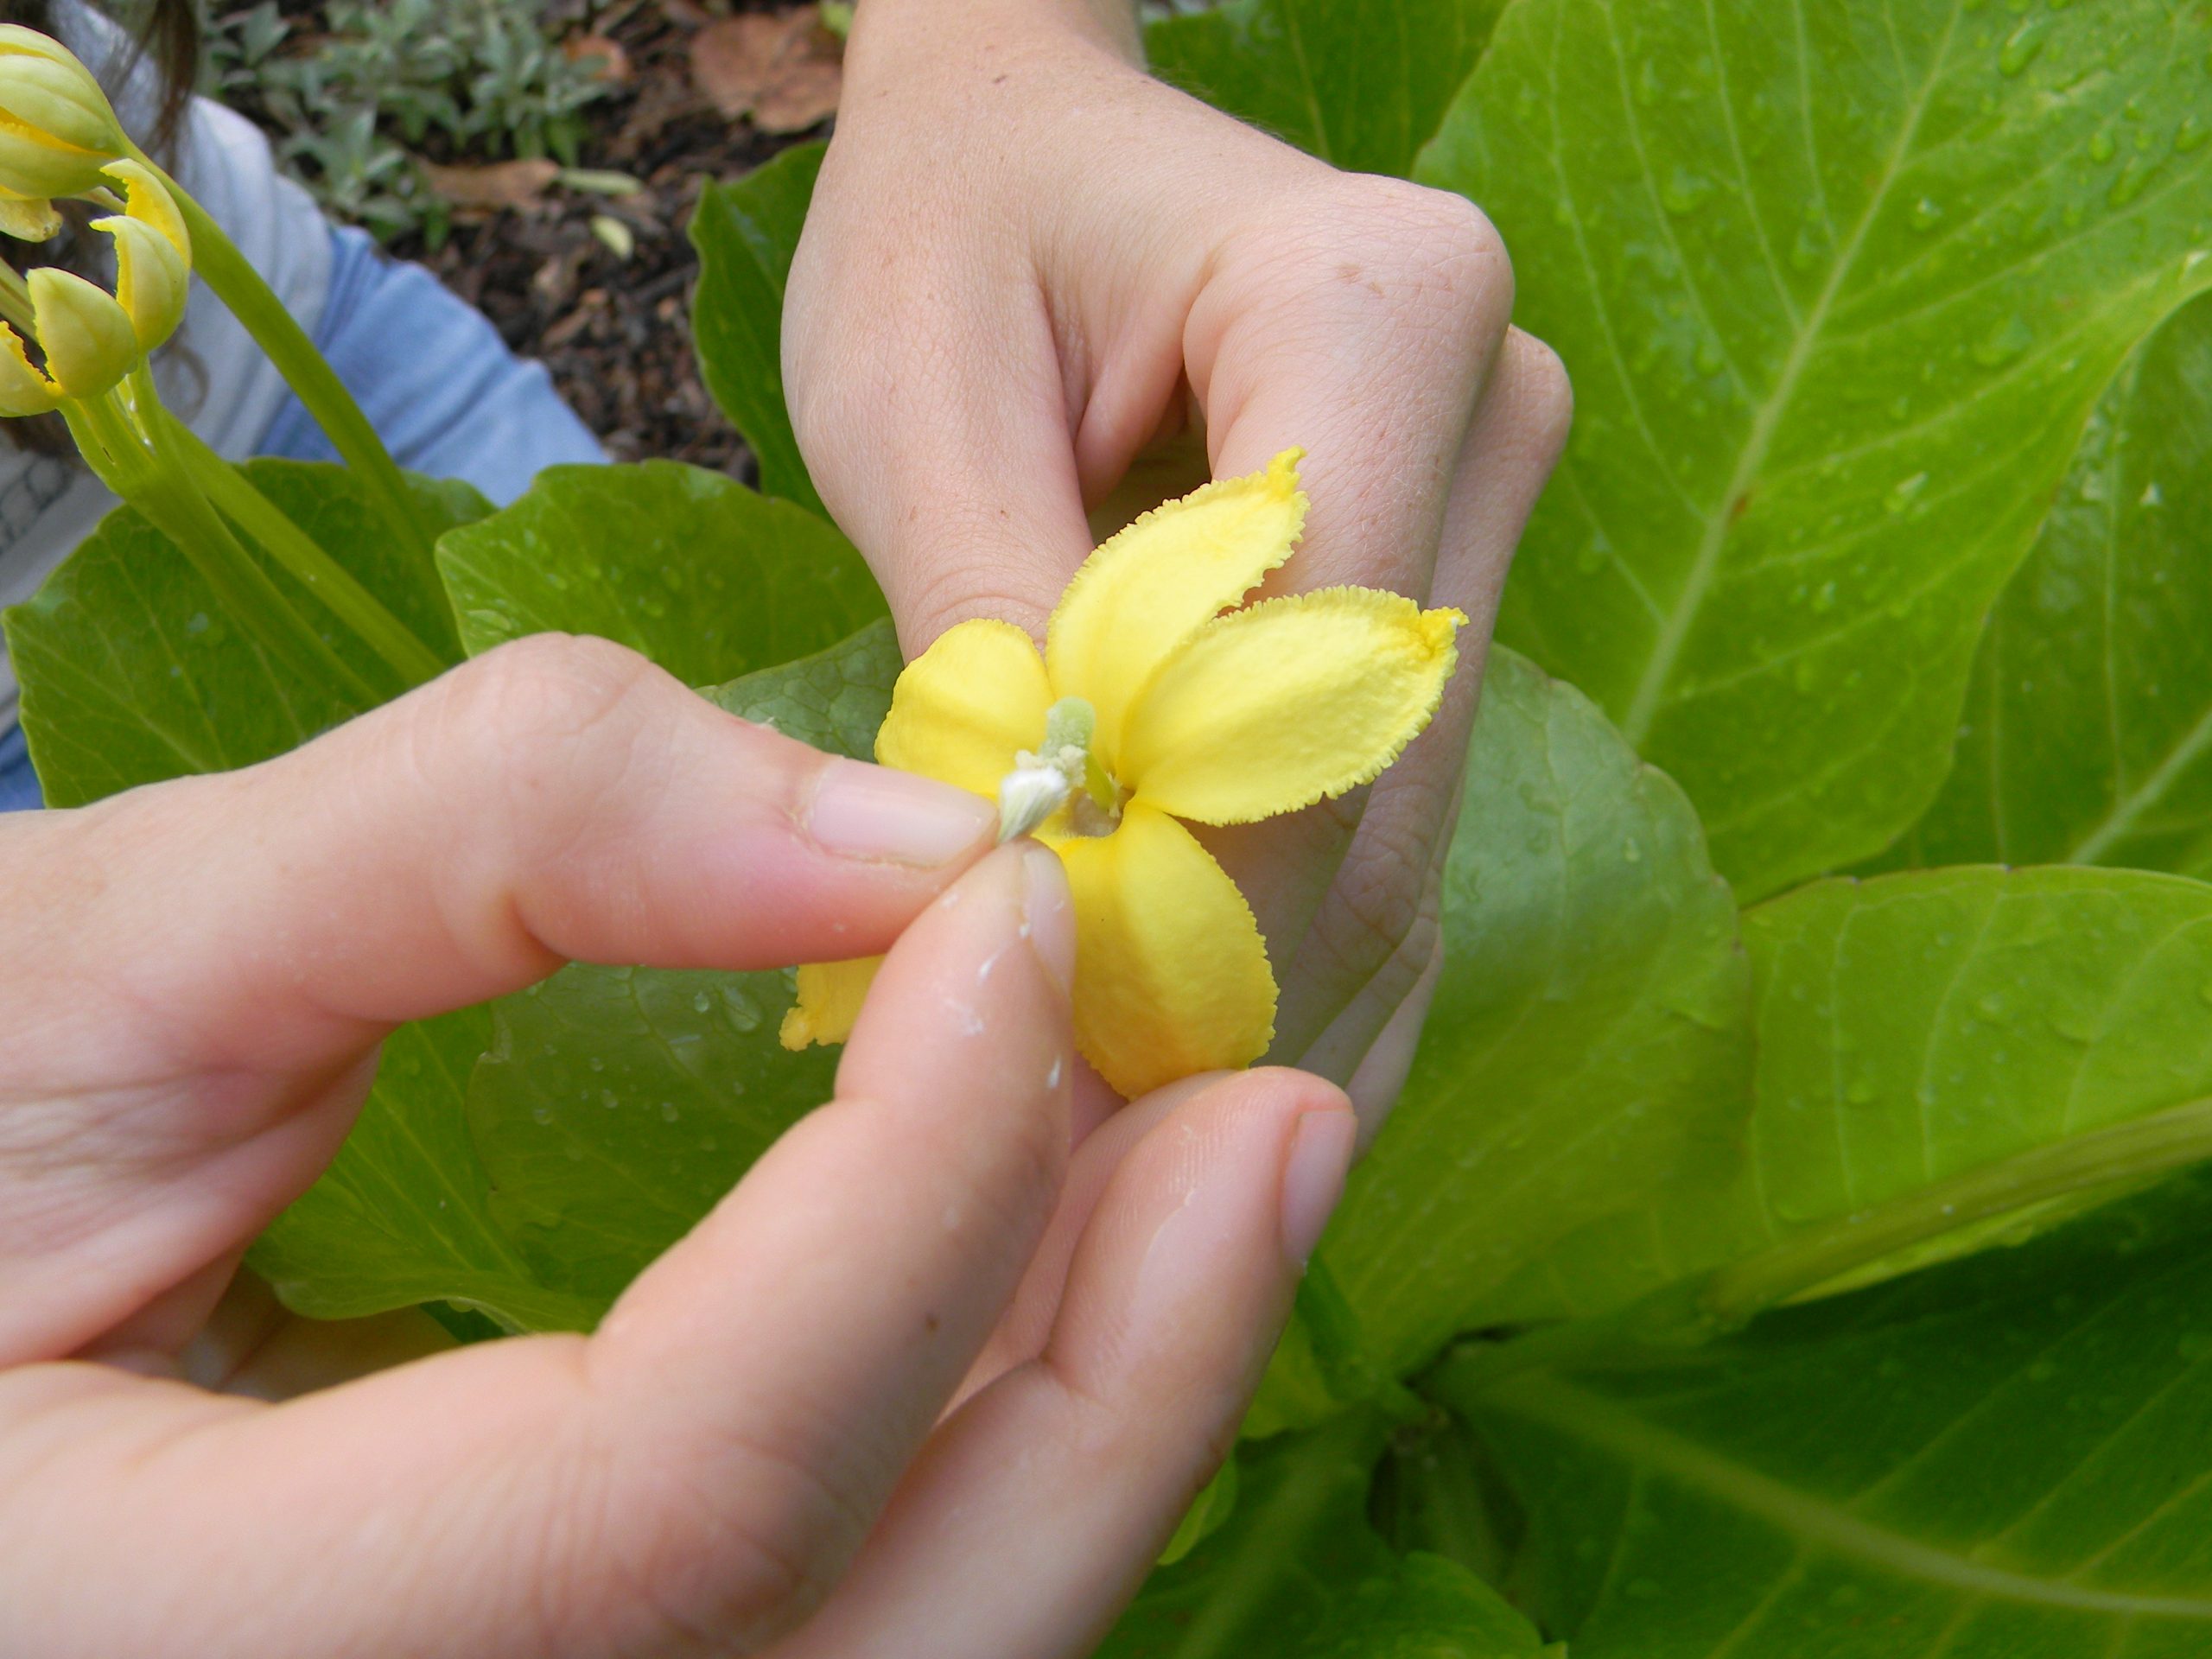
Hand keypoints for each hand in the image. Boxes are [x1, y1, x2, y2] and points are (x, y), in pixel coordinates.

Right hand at [0, 635, 1354, 1656]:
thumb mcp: (87, 959)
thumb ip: (481, 846)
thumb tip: (902, 830)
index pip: (672, 1498)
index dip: (899, 1194)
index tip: (1007, 899)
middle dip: (1120, 1379)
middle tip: (1264, 1102)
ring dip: (1098, 1412)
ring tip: (1205, 1155)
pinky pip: (858, 1619)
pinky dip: (993, 1444)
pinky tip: (1047, 1260)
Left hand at [785, 0, 1571, 1127]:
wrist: (1038, 158)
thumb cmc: (949, 236)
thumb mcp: (910, 394)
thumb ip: (993, 623)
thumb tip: (1051, 878)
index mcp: (1380, 300)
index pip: (1313, 650)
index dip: (1186, 860)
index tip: (1037, 1029)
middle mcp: (1495, 415)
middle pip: (1374, 772)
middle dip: (1219, 970)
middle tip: (1052, 1166)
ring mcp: (1497, 530)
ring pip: (1397, 838)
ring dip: (1258, 1008)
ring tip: (1102, 1173)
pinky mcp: (1457, 626)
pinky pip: (1397, 843)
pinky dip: (1300, 981)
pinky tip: (1203, 1114)